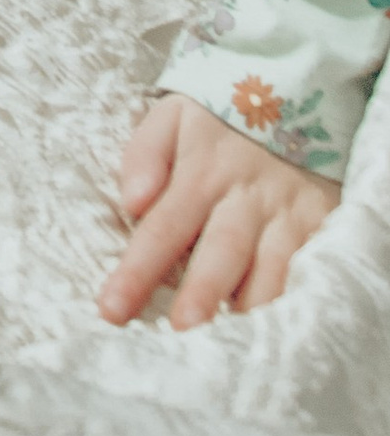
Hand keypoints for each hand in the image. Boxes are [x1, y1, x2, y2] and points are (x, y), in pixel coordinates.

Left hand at [98, 92, 340, 327]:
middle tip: (180, 335)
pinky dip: (294, 300)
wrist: (295, 87)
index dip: (137, 272)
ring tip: (229, 348)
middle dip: (201, 297)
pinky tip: (278, 331)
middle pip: (221, 254)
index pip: (163, 228)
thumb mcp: (172, 115)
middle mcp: (247, 196)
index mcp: (201, 171)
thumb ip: (145, 154)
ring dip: (250, 309)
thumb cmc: (219, 116)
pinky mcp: (323, 223)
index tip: (111, 310)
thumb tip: (131, 201)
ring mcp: (289, 212)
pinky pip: (309, 269)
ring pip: (273, 270)